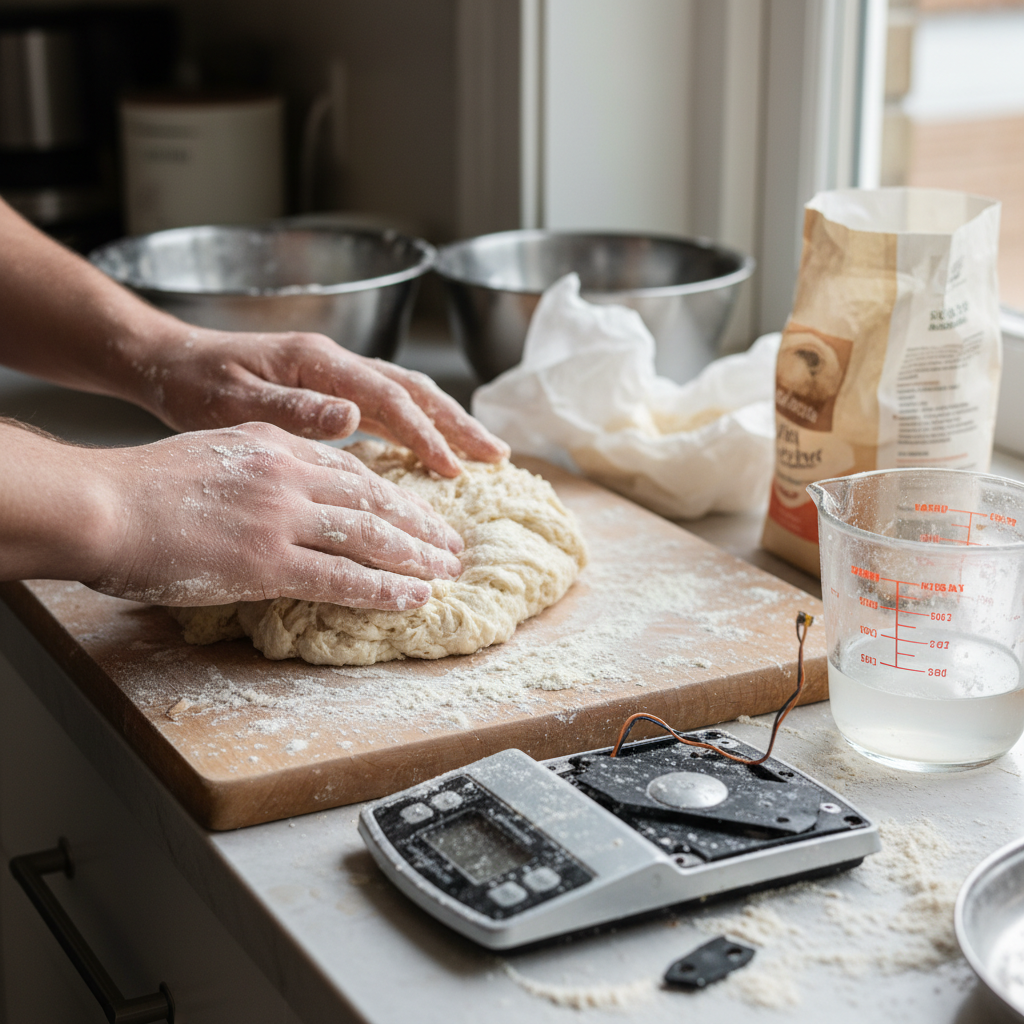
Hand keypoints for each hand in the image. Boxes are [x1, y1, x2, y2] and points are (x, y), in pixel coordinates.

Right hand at [0, 419, 463, 608]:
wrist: (101, 504)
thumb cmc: (141, 486)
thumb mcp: (212, 453)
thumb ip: (259, 468)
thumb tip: (288, 493)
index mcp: (275, 444)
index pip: (352, 471)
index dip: (394, 494)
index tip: (420, 511)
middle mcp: (288, 475)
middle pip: (374, 500)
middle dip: (421, 524)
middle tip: (453, 543)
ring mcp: (281, 518)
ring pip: (369, 536)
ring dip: (416, 556)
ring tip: (448, 571)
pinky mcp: (267, 562)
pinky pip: (341, 578)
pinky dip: (383, 590)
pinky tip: (412, 599)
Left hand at [131, 327, 508, 477]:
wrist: (170, 360)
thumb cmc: (193, 382)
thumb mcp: (232, 401)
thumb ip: (291, 409)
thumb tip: (350, 418)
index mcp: (316, 362)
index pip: (386, 397)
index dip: (423, 433)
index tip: (451, 469)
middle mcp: (334, 363)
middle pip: (412, 389)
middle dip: (457, 423)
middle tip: (497, 456)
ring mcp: (335, 375)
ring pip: (406, 395)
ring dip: (446, 423)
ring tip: (482, 453)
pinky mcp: (330, 390)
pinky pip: (386, 407)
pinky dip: (417, 427)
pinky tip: (432, 450)